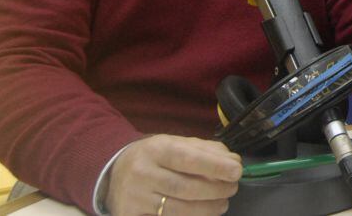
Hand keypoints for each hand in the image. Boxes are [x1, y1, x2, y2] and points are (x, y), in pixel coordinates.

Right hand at [106, 134, 241, 215]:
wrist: (115, 171)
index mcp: (155, 149)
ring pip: (177, 210)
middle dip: (215, 190)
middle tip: (232, 189)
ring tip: (222, 204)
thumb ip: (206, 150)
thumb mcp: (176, 144)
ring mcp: (135, 198)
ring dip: (206, 209)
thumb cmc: (156, 157)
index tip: (236, 171)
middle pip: (184, 187)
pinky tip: (202, 215)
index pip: (187, 158)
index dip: (214, 166)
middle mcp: (142, 173)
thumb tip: (233, 161)